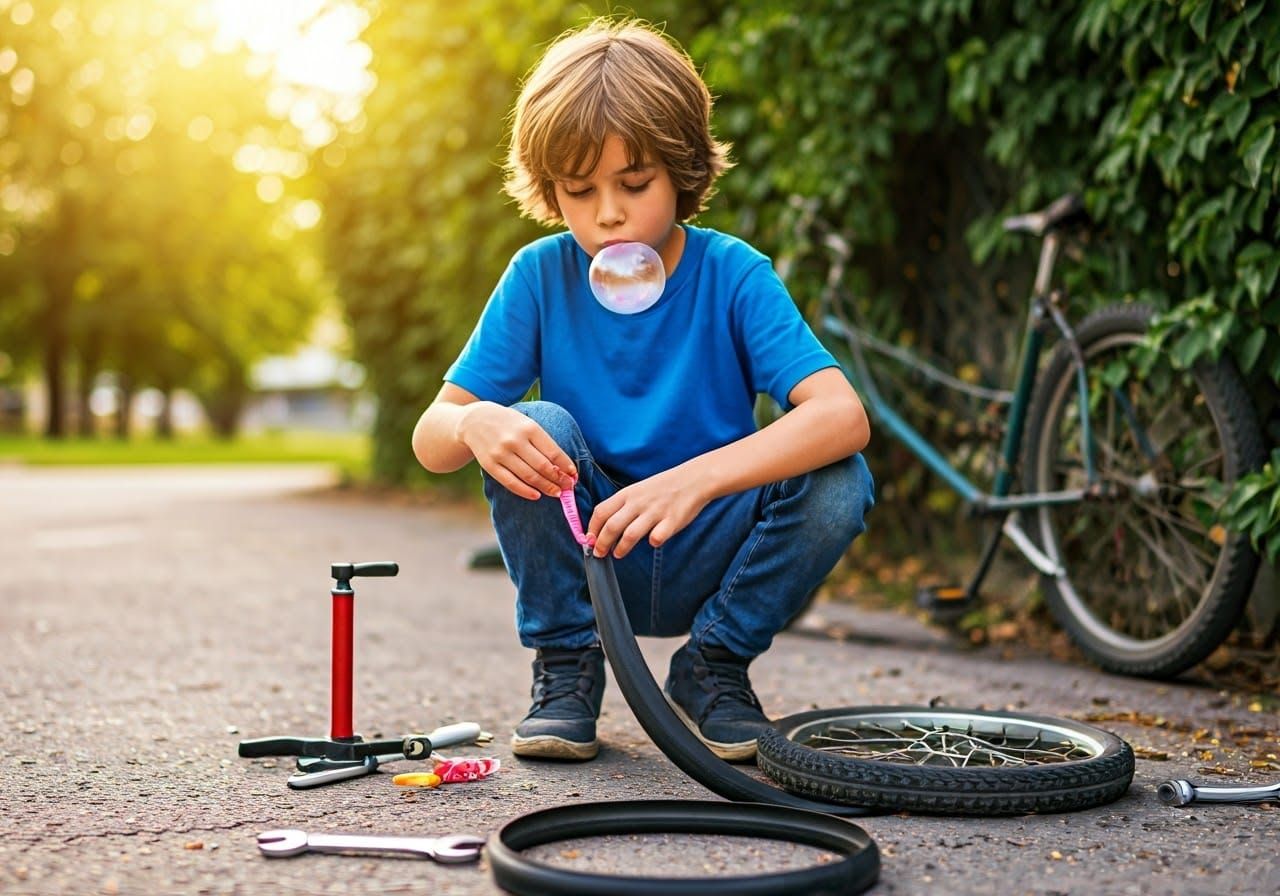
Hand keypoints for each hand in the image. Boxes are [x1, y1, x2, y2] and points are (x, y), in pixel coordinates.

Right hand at [457, 403, 575, 499]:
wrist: (475, 420)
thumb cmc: (509, 423)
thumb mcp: (527, 423)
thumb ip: (543, 442)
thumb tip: (564, 465)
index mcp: (529, 428)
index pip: (553, 452)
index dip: (566, 466)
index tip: (574, 475)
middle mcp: (515, 441)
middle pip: (543, 466)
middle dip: (559, 479)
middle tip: (568, 487)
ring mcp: (501, 453)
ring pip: (529, 476)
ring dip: (546, 487)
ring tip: (557, 493)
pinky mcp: (490, 465)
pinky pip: (510, 482)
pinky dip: (525, 491)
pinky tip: (536, 495)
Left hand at [588, 466, 709, 558]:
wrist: (693, 480)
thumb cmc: (663, 488)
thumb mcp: (638, 490)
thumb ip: (623, 506)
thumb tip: (604, 527)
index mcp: (628, 494)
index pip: (601, 512)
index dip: (592, 528)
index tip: (589, 540)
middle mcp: (638, 503)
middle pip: (611, 526)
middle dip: (601, 544)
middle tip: (599, 553)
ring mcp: (655, 512)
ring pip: (630, 535)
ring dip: (620, 548)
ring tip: (618, 554)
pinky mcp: (671, 522)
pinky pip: (656, 538)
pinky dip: (652, 542)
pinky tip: (652, 541)